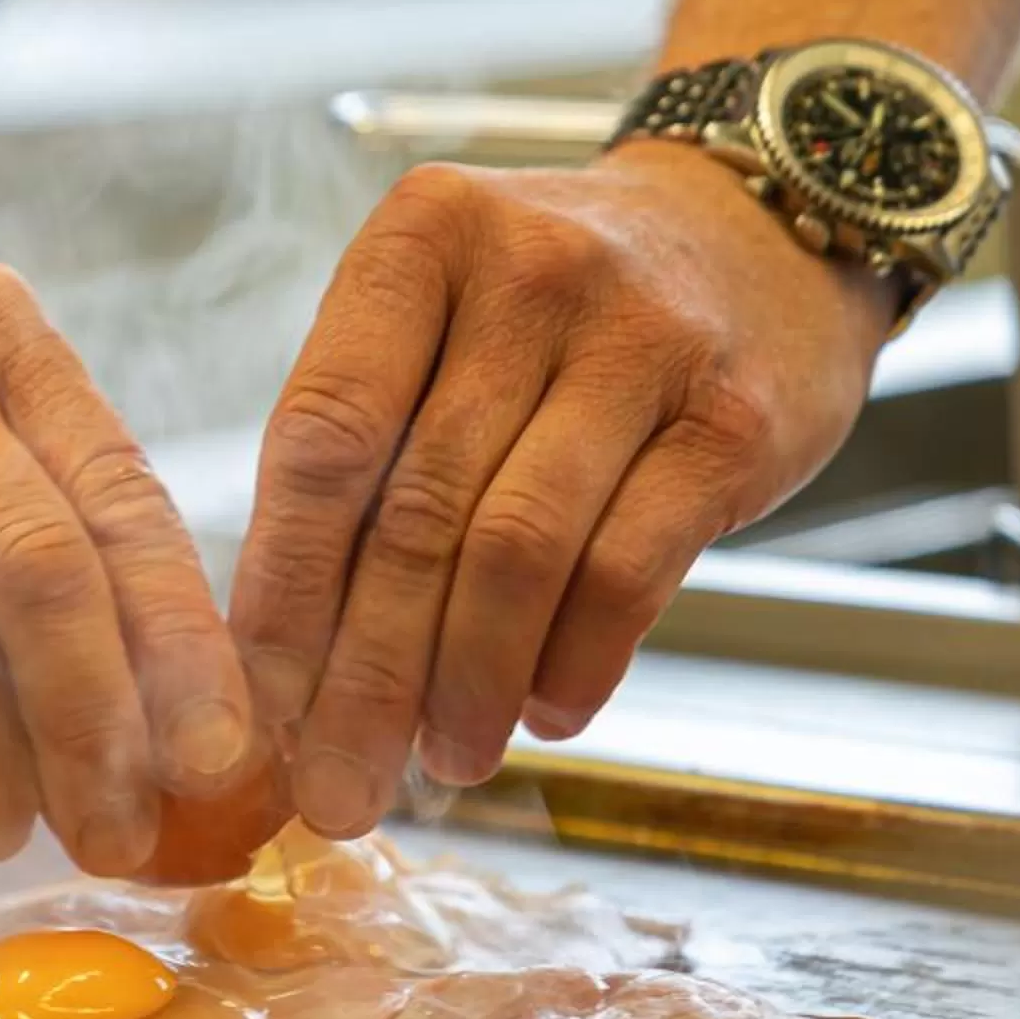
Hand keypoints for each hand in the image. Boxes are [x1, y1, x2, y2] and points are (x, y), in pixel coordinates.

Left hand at [229, 142, 891, 837]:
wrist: (760, 231)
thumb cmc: (558, 309)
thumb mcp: (445, 317)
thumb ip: (369, 445)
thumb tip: (290, 657)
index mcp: (422, 241)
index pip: (324, 436)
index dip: (284, 586)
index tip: (260, 702)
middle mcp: (531, 273)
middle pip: (416, 514)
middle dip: (364, 677)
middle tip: (338, 787)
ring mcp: (641, 342)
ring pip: (518, 554)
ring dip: (468, 686)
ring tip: (445, 761)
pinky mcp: (729, 422)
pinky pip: (627, 573)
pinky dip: (573, 665)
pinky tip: (544, 713)